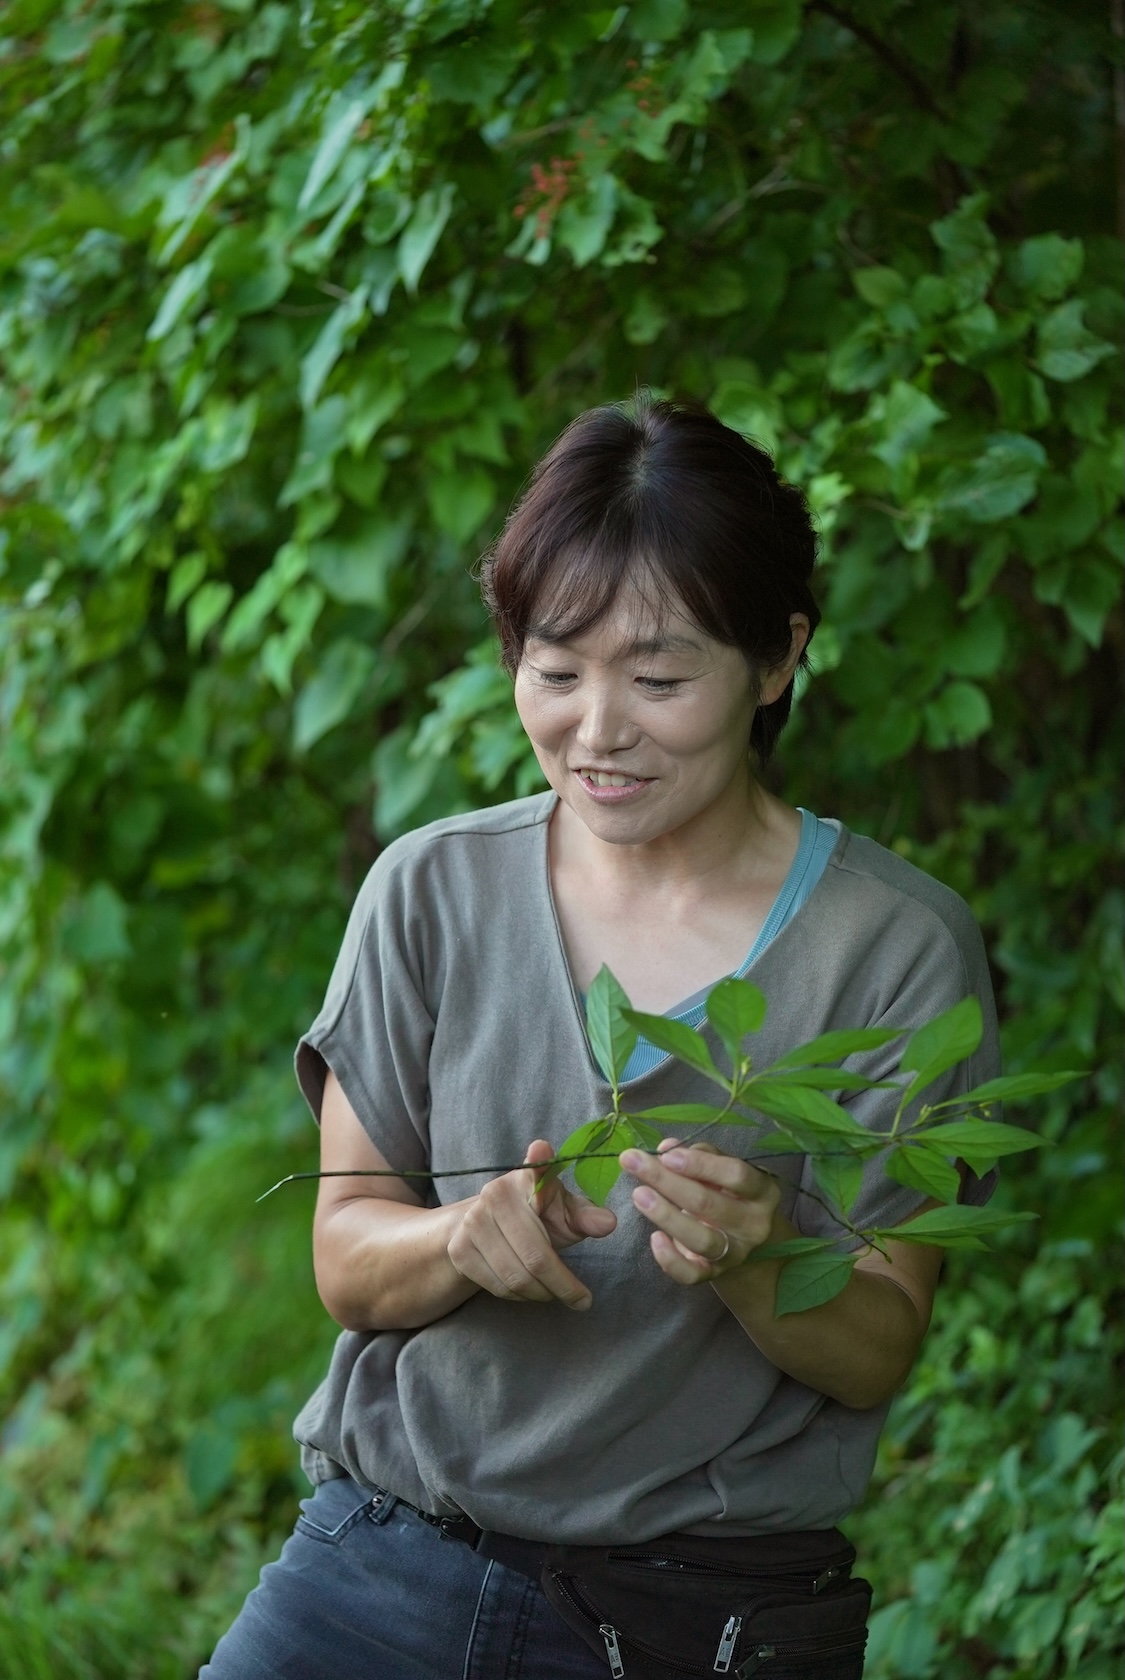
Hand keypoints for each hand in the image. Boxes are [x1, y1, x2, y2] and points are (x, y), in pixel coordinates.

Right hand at [447, 1139, 616, 1310]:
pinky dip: (520, 1297)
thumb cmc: (538, 1217)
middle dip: (563, 1285)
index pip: (535, 1169)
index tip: (542, 1147)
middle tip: (582, 1300)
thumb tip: (608, 1223)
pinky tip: (532, 1290)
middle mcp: (494, 1194)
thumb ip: (586, 1216)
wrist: (488, 1228)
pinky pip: (497, 1287)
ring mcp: (472, 1222)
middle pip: (535, 1255)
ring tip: (558, 1294)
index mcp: (526, 1178)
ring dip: (543, 1294)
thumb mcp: (565, 1212)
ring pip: (516, 1277)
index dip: (538, 1158)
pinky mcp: (459, 1249)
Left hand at [619, 1138, 780, 1285]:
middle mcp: (753, 1224)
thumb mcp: (722, 1168)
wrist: (740, 1238)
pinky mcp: (714, 1274)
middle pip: (709, 1204)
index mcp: (762, 1191)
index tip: (667, 1155)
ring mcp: (735, 1253)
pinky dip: (671, 1259)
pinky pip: (692, 1274)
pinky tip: (654, 1238)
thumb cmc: (727, 1192)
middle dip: (667, 1181)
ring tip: (639, 1194)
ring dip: (666, 1216)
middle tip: (633, 1162)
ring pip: (701, 1239)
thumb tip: (667, 1147)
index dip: (700, 1164)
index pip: (735, 1175)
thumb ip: (698, 1154)